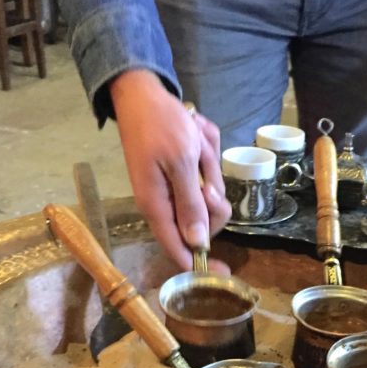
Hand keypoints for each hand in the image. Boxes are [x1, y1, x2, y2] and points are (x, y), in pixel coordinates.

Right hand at [110, 70, 230, 269]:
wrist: (143, 94)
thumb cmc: (160, 124)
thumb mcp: (181, 162)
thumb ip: (190, 203)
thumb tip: (197, 242)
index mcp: (156, 205)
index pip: (177, 247)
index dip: (199, 264)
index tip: (223, 273)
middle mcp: (163, 203)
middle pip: (201, 221)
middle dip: (212, 196)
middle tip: (205, 168)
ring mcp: (173, 188)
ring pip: (207, 196)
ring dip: (209, 168)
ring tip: (197, 143)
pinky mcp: (181, 174)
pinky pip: (204, 176)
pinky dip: (207, 157)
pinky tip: (198, 138)